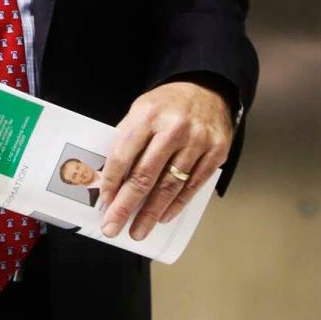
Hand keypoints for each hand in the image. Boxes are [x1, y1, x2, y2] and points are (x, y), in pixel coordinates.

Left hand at [97, 81, 232, 240]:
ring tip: (138, 230)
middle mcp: (173, 128)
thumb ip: (127, 140)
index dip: (112, 181)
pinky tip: (163, 217)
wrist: (207, 89)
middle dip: (126, 206)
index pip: (123, 154)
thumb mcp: (140, 110)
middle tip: (113, 227)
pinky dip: (176, 205)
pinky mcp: (216, 153)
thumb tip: (110, 178)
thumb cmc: (166, 105)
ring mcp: (197, 142)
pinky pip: (192, 186)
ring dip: (151, 213)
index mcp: (148, 114)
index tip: (104, 202)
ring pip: (169, 186)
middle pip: (145, 175)